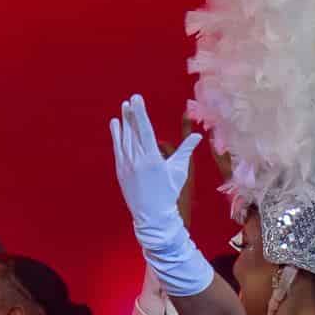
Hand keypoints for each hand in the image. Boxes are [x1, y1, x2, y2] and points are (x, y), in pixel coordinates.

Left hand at [109, 94, 212, 296]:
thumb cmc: (169, 192)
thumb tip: (198, 136)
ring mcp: (126, 165)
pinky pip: (117, 149)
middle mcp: (136, 160)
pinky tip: (115, 127)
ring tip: (121, 109)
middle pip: (132, 132)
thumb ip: (185, 151)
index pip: (144, 129)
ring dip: (122, 124)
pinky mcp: (120, 171)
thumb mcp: (179, 171)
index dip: (139, 113)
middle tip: (129, 100)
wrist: (152, 214)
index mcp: (151, 158)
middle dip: (130, 115)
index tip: (136, 99)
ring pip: (123, 140)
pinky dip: (116, 137)